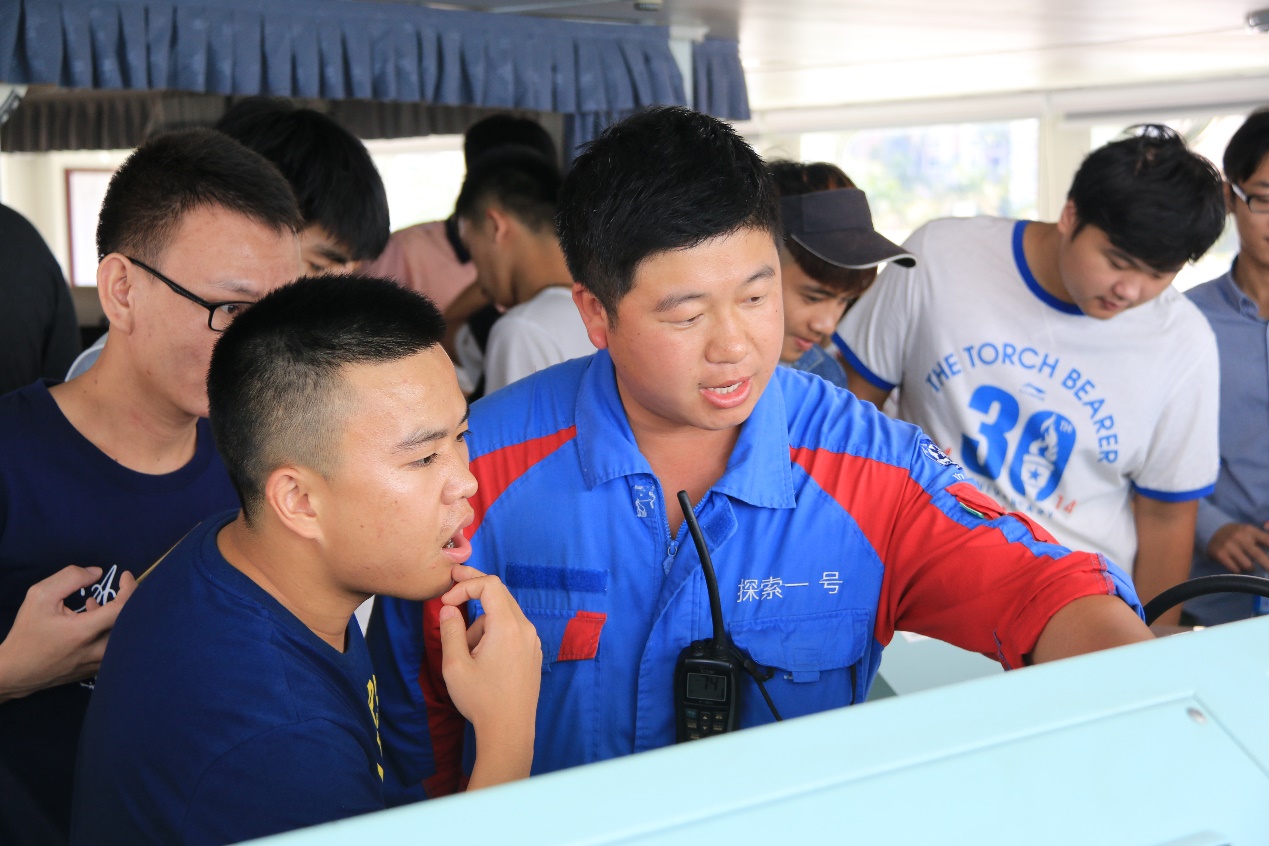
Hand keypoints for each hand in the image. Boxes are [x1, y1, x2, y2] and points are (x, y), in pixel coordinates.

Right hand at [0, 566, 136, 702]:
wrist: (15, 672)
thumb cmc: (26, 633)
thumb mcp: (40, 596)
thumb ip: (70, 578)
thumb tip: (97, 573)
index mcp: (84, 632)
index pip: (123, 608)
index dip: (129, 588)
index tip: (124, 576)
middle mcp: (97, 651)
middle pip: (130, 622)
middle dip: (125, 601)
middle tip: (114, 589)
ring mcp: (98, 663)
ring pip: (123, 635)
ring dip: (114, 616)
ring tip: (92, 605)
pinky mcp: (96, 670)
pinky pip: (114, 647)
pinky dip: (109, 629)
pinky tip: (90, 621)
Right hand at [437, 565, 540, 788]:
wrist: (509, 730)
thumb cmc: (481, 700)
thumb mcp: (455, 665)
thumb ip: (450, 631)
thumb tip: (449, 609)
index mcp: (507, 627)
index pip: (489, 585)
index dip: (465, 585)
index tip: (446, 600)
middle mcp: (525, 629)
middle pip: (500, 594)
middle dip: (474, 590)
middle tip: (451, 587)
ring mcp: (532, 642)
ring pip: (504, 615)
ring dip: (482, 622)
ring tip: (467, 654)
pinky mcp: (532, 653)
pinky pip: (512, 630)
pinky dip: (494, 632)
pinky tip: (482, 658)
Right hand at [1205, 521, 1268, 573]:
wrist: (1211, 531)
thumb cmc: (1237, 534)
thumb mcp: (1250, 531)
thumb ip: (1264, 536)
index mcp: (1250, 530)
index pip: (1268, 541)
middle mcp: (1239, 537)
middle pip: (1258, 555)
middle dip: (1267, 566)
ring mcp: (1229, 546)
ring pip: (1247, 565)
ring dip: (1251, 569)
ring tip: (1250, 567)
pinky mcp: (1220, 554)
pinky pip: (1235, 569)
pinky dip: (1239, 571)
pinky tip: (1238, 567)